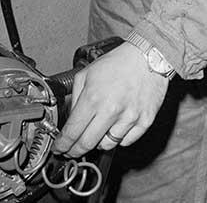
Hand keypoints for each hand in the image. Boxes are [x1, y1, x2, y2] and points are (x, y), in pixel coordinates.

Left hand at [53, 43, 168, 157]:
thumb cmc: (117, 63)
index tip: (59, 148)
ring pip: (107, 145)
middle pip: (87, 144)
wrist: (146, 57)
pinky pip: (126, 142)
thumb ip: (75, 97)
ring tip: (97, 131)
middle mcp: (110, 110)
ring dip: (98, 142)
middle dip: (75, 150)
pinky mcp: (144, 122)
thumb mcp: (86, 74)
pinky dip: (118, 138)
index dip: (63, 144)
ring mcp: (129, 118)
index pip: (73, 131)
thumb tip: (71, 118)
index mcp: (93, 97)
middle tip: (71, 150)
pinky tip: (116, 126)